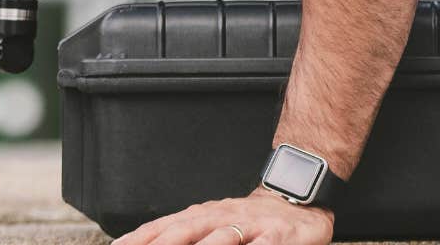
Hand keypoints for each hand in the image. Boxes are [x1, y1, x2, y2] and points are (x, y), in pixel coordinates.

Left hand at [112, 190, 333, 244]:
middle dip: (163, 242)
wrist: (296, 199)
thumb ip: (185, 233)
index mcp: (203, 215)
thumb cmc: (249, 219)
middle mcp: (223, 217)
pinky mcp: (277, 235)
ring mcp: (250, 225)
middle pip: (188, 229)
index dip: (142, 237)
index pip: (166, 225)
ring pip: (223, 237)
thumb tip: (151, 241)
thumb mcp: (213, 222)